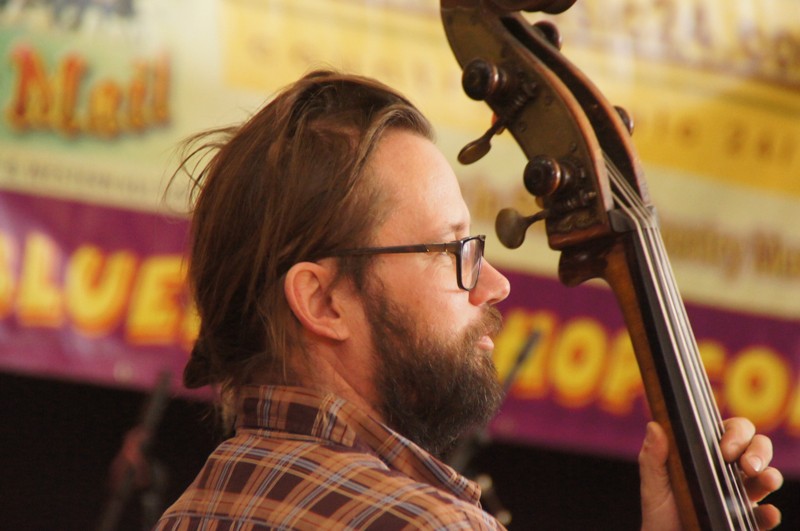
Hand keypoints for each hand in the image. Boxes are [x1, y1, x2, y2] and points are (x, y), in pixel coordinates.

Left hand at [638, 418, 782, 530]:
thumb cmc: (659, 508)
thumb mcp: (653, 482)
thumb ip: (653, 457)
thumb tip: (654, 427)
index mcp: (707, 453)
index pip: (730, 430)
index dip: (735, 433)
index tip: (724, 449)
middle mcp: (728, 470)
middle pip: (755, 446)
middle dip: (757, 450)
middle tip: (747, 464)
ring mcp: (740, 494)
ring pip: (766, 475)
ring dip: (770, 475)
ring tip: (765, 479)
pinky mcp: (747, 519)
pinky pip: (766, 514)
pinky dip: (770, 513)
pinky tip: (767, 512)